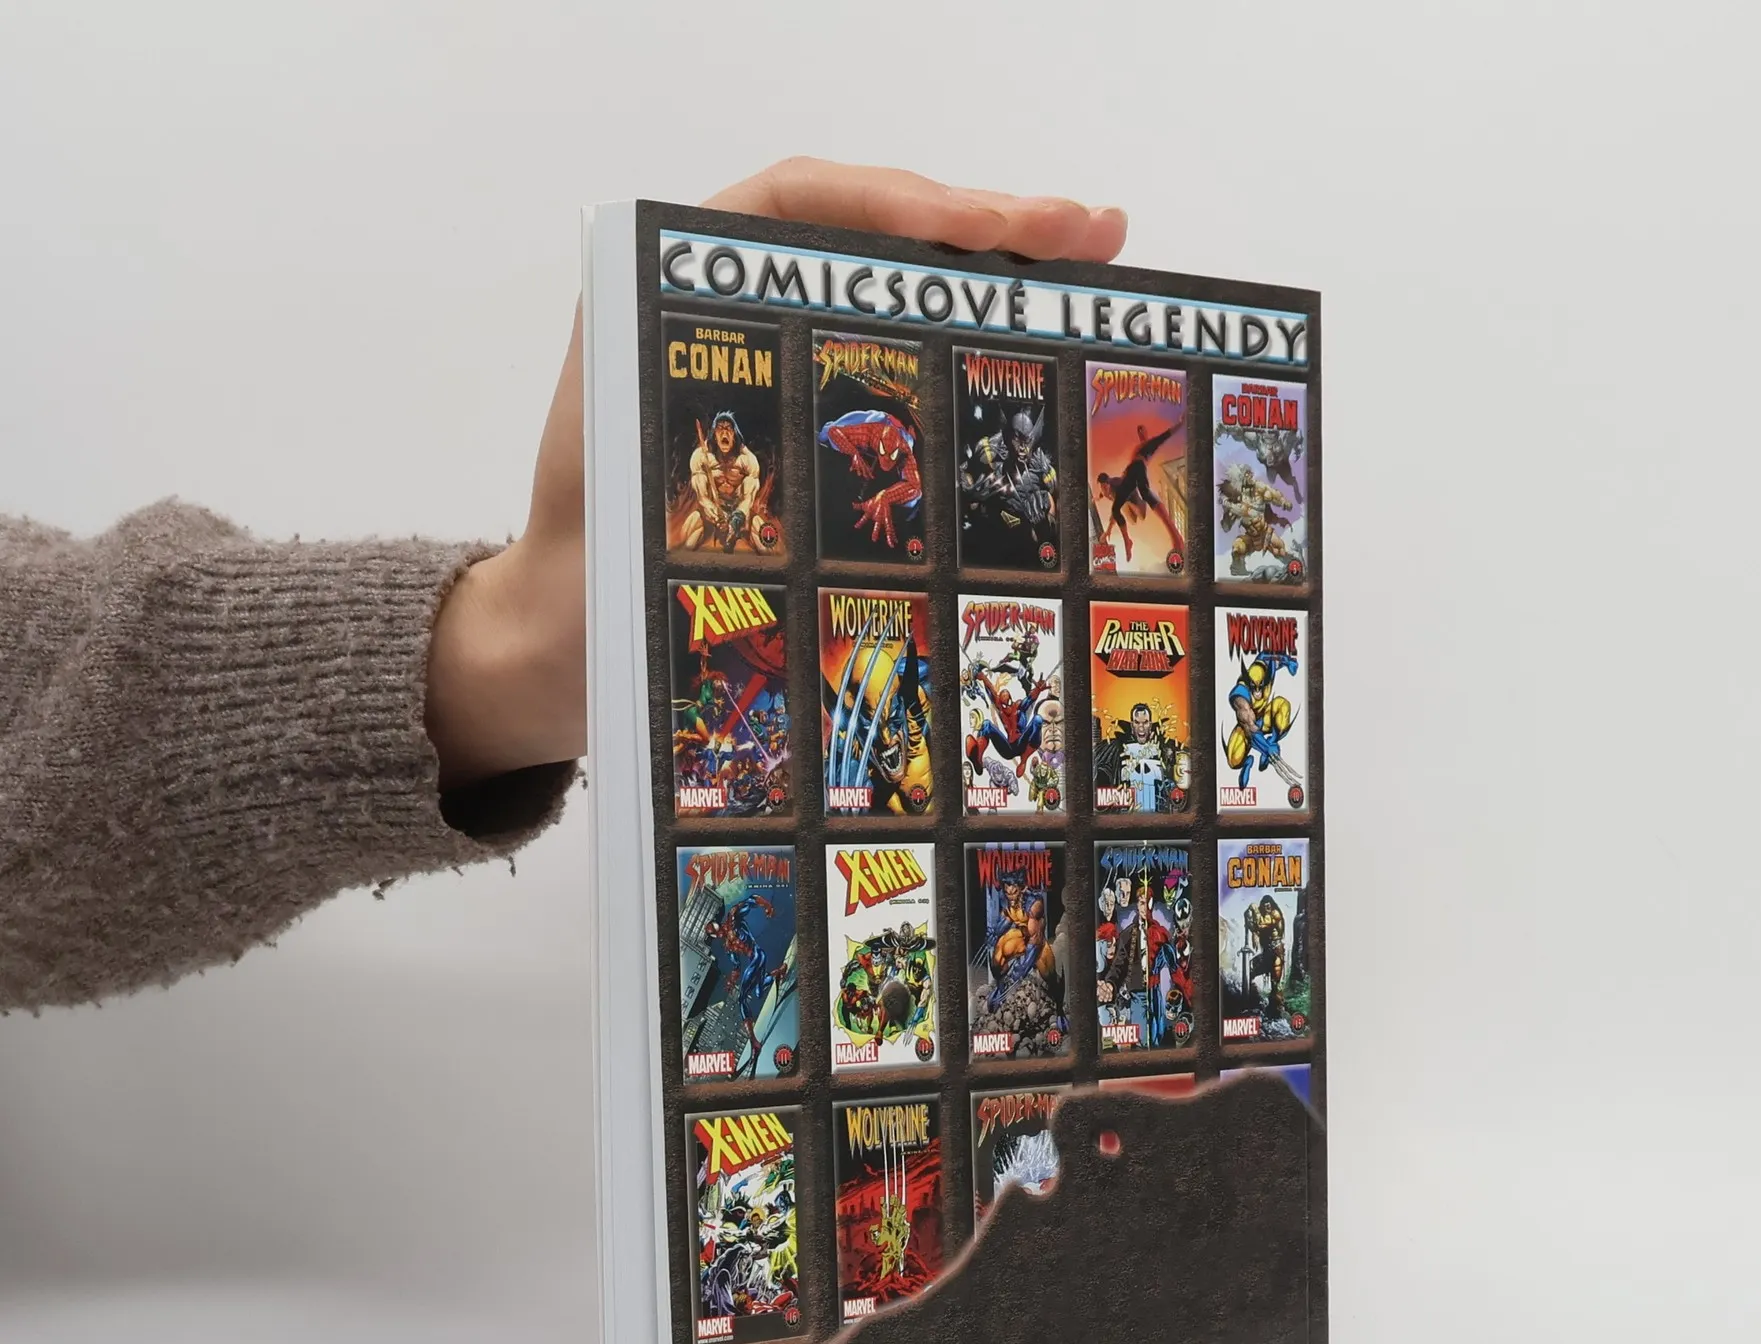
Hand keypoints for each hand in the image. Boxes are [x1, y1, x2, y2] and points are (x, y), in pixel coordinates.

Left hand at [426, 159, 1126, 788]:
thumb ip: (706, 399)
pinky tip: (1030, 344)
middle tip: (1092, 231)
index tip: (985, 228)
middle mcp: (737, 303)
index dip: (903, 204)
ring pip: (899, 290)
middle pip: (874, 233)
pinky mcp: (814, 414)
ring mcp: (785, 358)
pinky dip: (967, 345)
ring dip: (995, 274)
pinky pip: (899, 358)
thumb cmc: (594, 549)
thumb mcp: (635, 453)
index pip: (807, 201)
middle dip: (988, 225)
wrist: (574, 630)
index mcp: (678, 279)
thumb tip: (824, 356)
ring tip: (1091, 263)